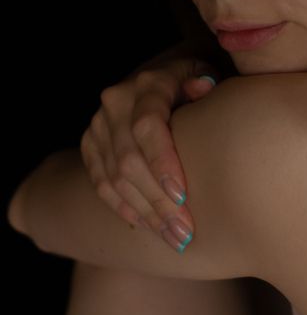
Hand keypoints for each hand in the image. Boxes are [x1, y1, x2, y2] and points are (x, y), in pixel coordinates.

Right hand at [79, 49, 222, 246]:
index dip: (162, 162)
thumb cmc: (198, 84)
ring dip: (145, 213)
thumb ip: (206, 82)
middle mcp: (115, 103)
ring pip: (114, 178)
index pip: (147, 126)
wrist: (165, 80)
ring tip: (174, 239)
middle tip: (185, 233)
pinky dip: (125, 208)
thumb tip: (202, 89)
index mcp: (147, 84)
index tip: (183, 196)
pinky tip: (149, 227)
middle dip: (158, 202)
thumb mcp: (208, 75)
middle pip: (129, 161)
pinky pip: (101, 184)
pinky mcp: (90, 145)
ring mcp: (98, 125)